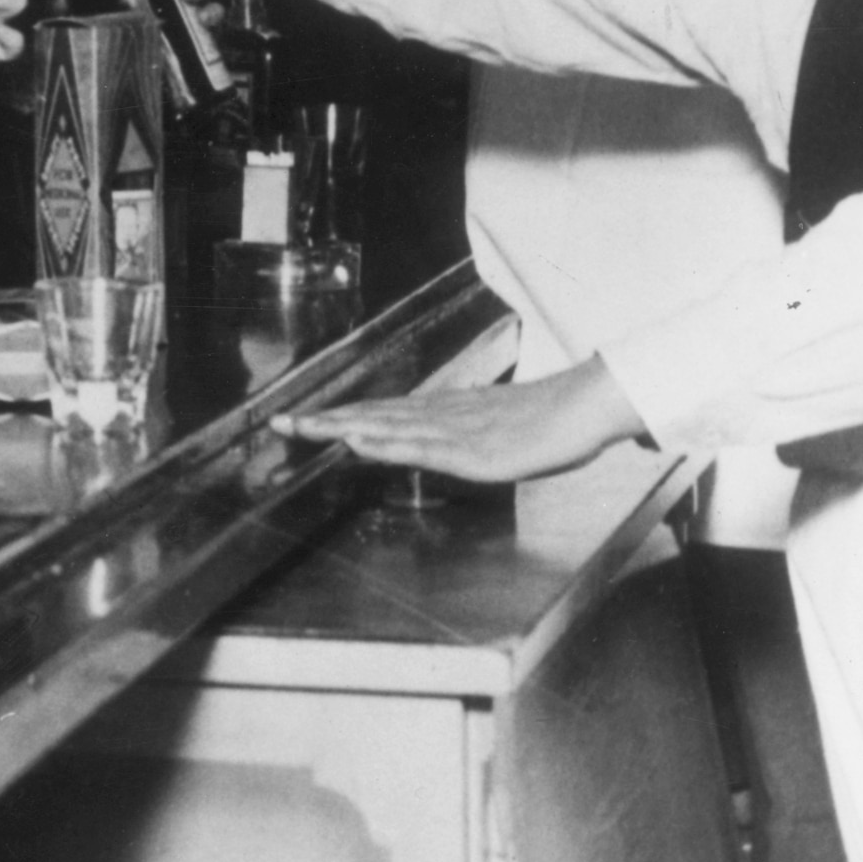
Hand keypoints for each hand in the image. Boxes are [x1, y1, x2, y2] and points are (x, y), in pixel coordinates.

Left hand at [280, 357, 646, 483]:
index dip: (339, 416)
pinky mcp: (470, 452)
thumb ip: (465, 437)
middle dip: (323, 421)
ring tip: (300, 428)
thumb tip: (440, 443)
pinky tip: (356, 440)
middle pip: (372, 416)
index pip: (381, 414)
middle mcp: (440, 417)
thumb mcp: (495, 431)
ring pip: (385, 427)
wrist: (585, 409)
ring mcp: (453, 432)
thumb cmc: (547, 421)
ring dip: (340, 427)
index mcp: (444, 413)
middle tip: (276, 424)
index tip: (300, 420)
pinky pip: (419, 447)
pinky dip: (383, 442)